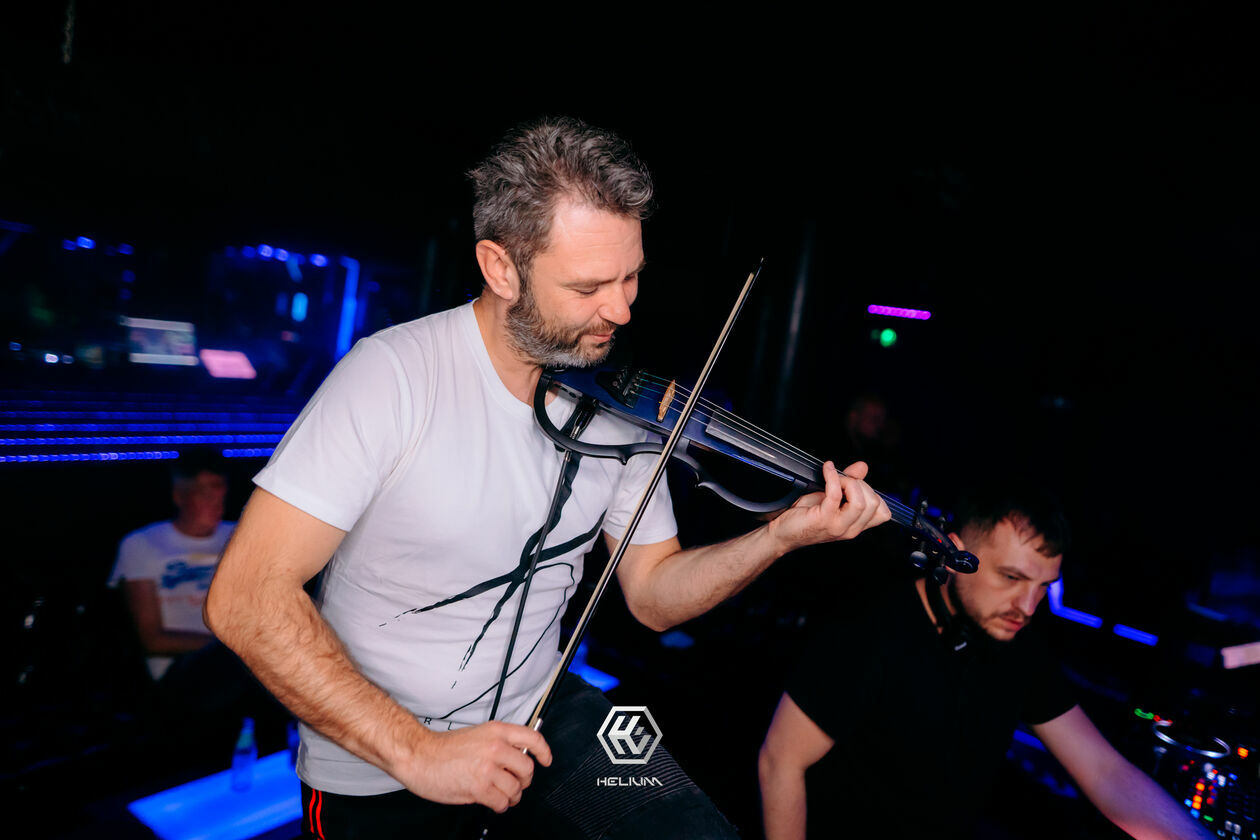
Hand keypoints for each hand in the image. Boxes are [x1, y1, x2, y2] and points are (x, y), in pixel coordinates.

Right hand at [396, 721, 552, 812]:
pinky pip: (502, 802)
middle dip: (523, 781)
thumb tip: (516, 758)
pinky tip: (492, 801)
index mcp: (496, 731)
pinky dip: (500, 805)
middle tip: (515, 783)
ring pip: (516, 789)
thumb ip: (498, 744)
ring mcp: (488, 767)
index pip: (532, 738)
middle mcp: (495, 747)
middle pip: (527, 769)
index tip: (546, 760)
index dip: (544, 752)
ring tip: (501, 794)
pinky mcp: (479, 787)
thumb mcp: (477, 735)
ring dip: (511, 796)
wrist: (419, 756)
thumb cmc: (443, 748)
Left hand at [767, 460, 890, 552]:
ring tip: (836, 478)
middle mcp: (850, 529)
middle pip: (874, 503)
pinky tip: (827, 469)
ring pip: (861, 502)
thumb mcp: (832, 497)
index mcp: (855, 526)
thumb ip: (850, 483)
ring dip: (849, 483)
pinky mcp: (823, 519)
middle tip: (843, 480)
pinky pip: (835, 494)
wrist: (783, 532)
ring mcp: (838, 526)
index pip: (883, 513)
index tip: (856, 485)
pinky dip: (832, 477)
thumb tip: (862, 467)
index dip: (873, 493)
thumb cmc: (805, 515)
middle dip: (861, 484)